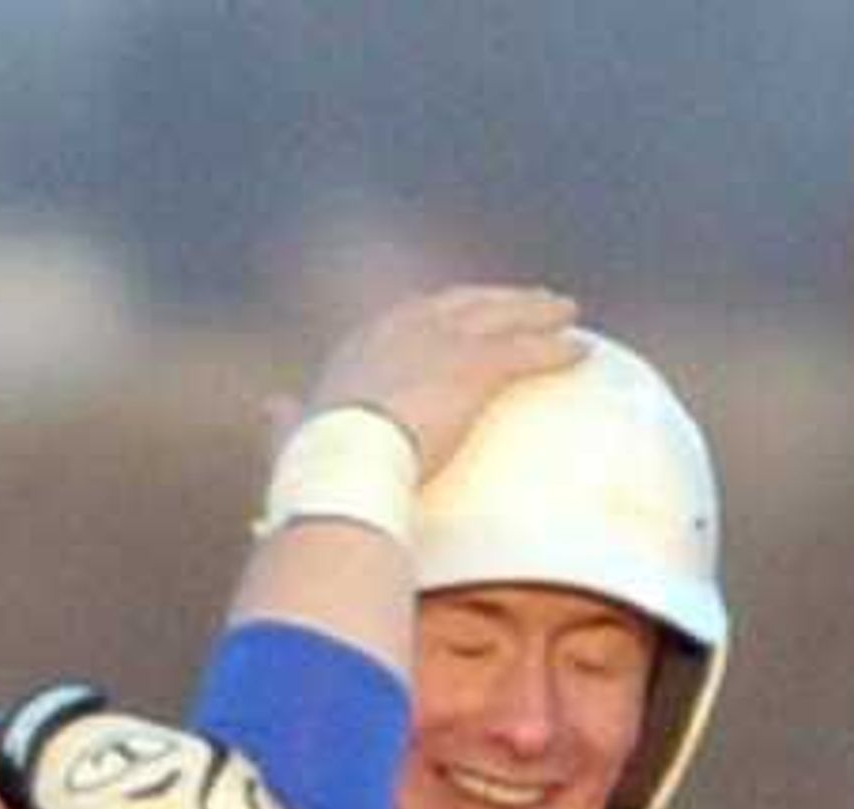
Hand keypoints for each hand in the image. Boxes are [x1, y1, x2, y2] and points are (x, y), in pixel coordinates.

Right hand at [307, 283, 582, 474]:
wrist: (345, 464)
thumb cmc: (317, 464)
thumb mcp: (296, 435)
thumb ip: (286, 420)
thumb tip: (270, 408)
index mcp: (364, 343)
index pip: (414, 315)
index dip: (445, 311)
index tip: (466, 313)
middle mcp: (405, 329)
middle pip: (464, 303)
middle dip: (498, 299)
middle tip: (531, 301)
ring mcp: (444, 343)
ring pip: (502, 317)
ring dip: (537, 313)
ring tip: (567, 315)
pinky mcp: (477, 368)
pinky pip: (527, 354)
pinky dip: (556, 351)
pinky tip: (583, 352)